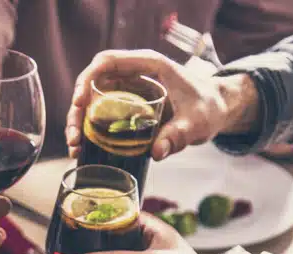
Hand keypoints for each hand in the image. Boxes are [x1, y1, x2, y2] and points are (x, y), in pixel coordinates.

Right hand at [66, 50, 255, 159]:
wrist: (217, 109)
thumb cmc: (209, 107)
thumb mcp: (197, 122)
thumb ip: (179, 135)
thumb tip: (157, 152)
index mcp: (149, 64)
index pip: (107, 61)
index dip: (87, 79)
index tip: (80, 101)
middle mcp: (133, 75)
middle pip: (93, 83)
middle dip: (77, 109)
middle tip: (74, 136)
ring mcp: (128, 91)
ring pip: (93, 100)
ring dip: (79, 122)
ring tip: (75, 147)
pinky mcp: (127, 107)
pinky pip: (101, 114)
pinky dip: (89, 130)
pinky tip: (83, 149)